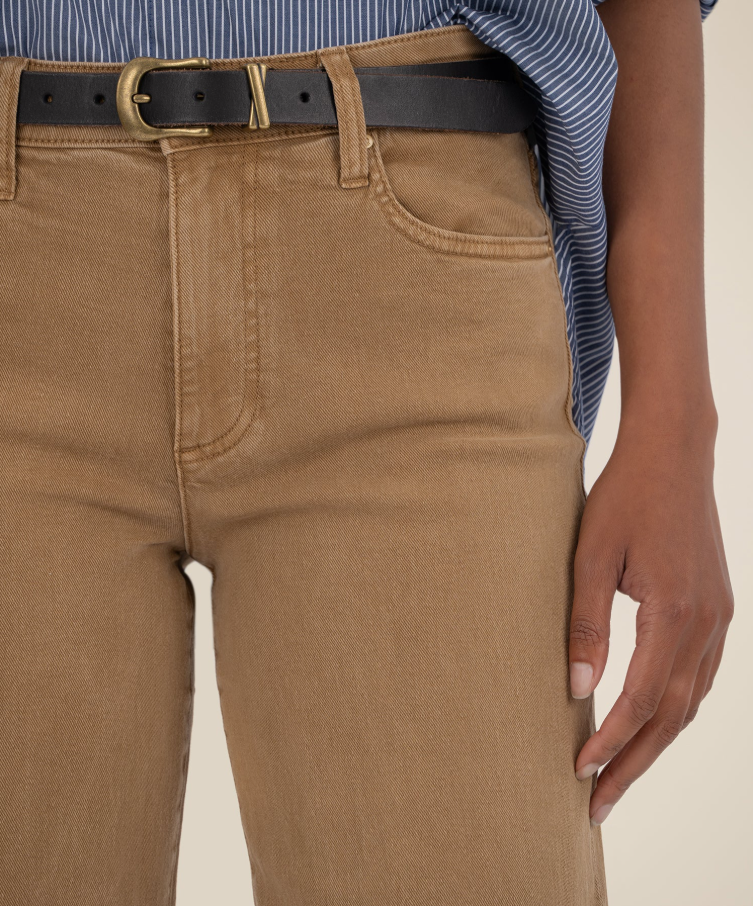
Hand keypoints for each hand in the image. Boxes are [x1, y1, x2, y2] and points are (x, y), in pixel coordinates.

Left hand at [569, 418, 733, 825]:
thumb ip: (585, 625)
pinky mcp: (720, 606)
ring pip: (692, 701)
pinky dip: (677, 708)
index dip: (610, 741)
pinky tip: (654, 721)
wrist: (673, 450)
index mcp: (675, 614)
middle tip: (599, 804)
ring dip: (656, 742)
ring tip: (621, 774)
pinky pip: (702, 675)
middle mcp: (708, 624)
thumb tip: (577, 691)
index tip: (578, 771)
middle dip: (634, 764)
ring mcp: (721, 617)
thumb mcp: (590, 556)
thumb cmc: (624, 497)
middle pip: (673, 716)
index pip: (641, 700)